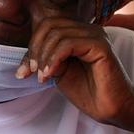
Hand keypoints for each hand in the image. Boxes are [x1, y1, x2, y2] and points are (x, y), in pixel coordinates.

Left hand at [16, 18, 133, 124]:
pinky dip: (54, 59)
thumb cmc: (88, 92)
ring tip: (42, 77)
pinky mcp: (100, 45)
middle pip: (49, 25)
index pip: (47, 25)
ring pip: (57, 33)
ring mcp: (95, 35)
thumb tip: (29, 54)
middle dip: (34, 50)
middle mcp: (87, 29)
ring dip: (43, 57)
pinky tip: (50, 74)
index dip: (32, 45)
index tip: (24, 71)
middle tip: (30, 72)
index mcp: (77, 32)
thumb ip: (47, 57)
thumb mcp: (59, 72)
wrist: (110, 109)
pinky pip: (68, 43)